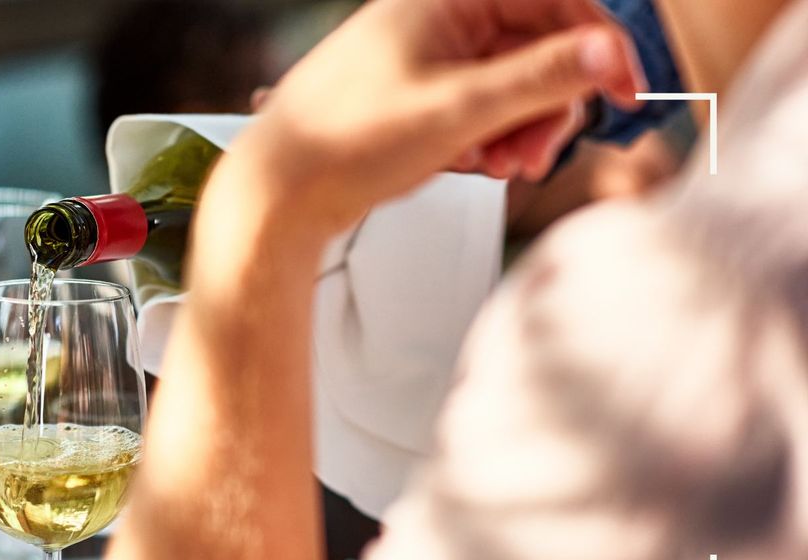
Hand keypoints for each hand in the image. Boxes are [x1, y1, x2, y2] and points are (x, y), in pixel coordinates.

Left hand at [234, 0, 645, 238]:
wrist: (279, 194)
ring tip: (500, 165)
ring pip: (510, 82)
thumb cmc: (343, 142)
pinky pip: (479, 107)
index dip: (599, 46)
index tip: (627, 93)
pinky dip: (491, 136)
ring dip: (522, 126)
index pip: (552, 0)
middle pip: (536, 45)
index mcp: (444, 0)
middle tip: (540, 151)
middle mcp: (436, 21)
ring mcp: (426, 60)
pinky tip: (477, 163)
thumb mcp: (457, 110)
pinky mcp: (417, 98)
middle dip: (549, 102)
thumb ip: (538, 78)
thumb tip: (607, 51)